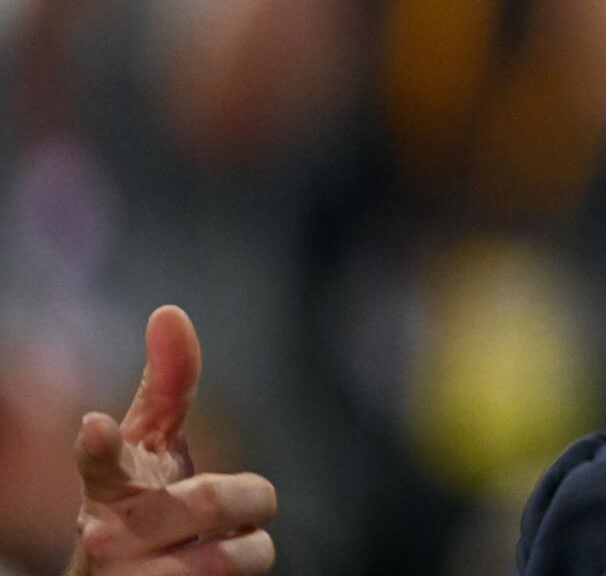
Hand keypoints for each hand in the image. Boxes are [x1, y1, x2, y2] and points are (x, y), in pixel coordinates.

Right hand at [67, 307, 276, 574]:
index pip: (100, 462)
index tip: (96, 424)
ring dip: (254, 546)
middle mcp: (107, 537)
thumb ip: (167, 382)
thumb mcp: (152, 441)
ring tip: (227, 544)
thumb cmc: (145, 498)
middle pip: (212, 501)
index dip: (100, 444)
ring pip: (240, 557)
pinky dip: (245, 575)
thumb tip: (169, 311)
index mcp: (107, 484)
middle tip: (244, 500)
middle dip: (249, 496)